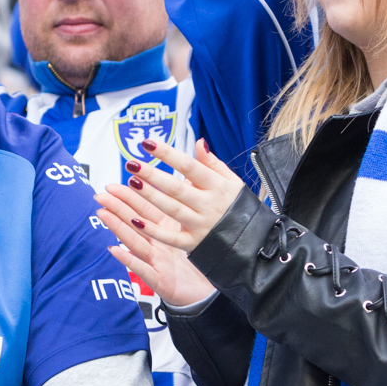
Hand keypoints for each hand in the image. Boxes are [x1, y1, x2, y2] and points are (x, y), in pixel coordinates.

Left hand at [95, 138, 244, 250]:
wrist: (255, 242)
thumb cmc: (238, 207)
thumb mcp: (232, 182)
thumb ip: (213, 163)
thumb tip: (199, 142)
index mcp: (217, 186)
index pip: (188, 166)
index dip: (167, 154)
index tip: (147, 143)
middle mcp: (207, 205)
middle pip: (176, 187)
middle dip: (152, 174)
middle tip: (131, 163)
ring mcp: (200, 225)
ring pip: (170, 209)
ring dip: (149, 196)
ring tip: (131, 182)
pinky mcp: (193, 243)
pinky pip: (170, 237)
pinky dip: (152, 230)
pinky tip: (134, 219)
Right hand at [95, 188, 215, 307]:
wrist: (206, 295)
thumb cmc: (196, 266)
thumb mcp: (191, 233)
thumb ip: (185, 209)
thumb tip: (188, 180)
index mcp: (165, 232)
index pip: (145, 210)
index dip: (130, 197)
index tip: (117, 184)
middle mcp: (156, 245)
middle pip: (134, 223)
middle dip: (117, 208)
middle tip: (101, 194)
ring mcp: (155, 262)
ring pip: (134, 242)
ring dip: (116, 228)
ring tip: (102, 214)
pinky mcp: (158, 281)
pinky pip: (142, 269)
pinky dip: (128, 260)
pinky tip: (114, 250)